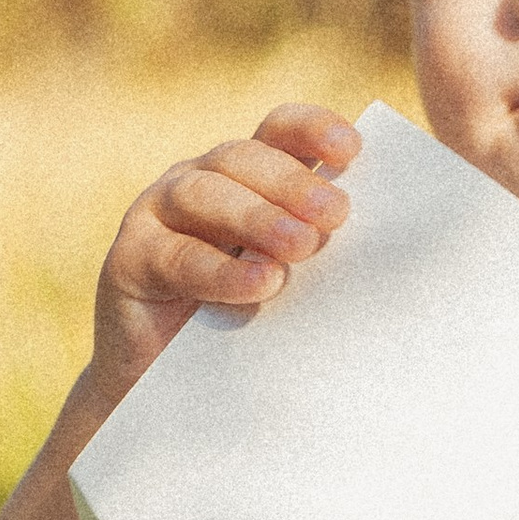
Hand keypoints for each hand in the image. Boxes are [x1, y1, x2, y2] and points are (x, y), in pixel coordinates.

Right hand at [91, 102, 358, 401]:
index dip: (312, 130)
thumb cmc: (245, 326)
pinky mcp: (131, 259)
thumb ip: (319, 252)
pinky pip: (178, 256)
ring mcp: (158, 215)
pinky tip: (261, 284)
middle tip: (336, 214)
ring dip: (257, 216)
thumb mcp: (289, 281)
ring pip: (205, 194)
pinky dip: (222, 270)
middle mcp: (200, 182)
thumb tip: (387, 247)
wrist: (169, 389)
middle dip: (292, 182)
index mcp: (246, 177)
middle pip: (243, 158)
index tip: (352, 149)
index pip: (278, 133)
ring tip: (301, 246)